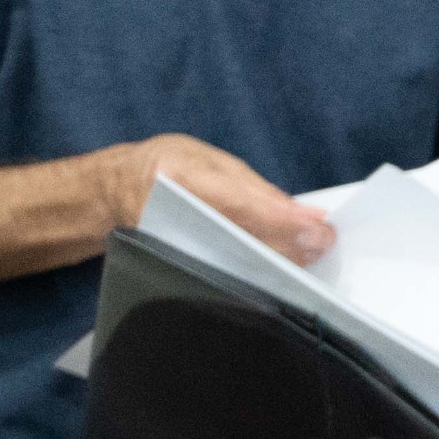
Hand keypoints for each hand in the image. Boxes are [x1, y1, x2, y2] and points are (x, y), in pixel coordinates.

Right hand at [111, 131, 330, 265]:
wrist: (114, 191)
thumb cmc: (167, 167)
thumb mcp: (210, 161)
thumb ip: (257, 190)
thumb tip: (305, 214)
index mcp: (181, 178)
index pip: (239, 205)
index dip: (282, 221)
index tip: (318, 229)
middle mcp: (173, 218)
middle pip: (241, 243)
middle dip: (289, 247)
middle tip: (323, 245)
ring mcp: (172, 250)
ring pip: (236, 268)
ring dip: (278, 265)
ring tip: (309, 257)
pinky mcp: (174, 271)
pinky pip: (224, 276)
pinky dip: (258, 275)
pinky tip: (282, 270)